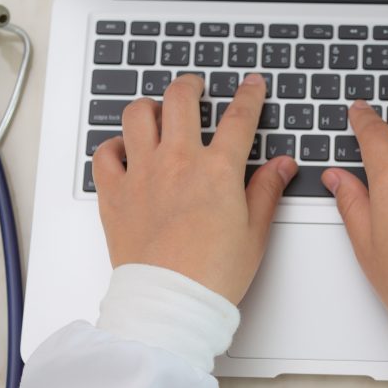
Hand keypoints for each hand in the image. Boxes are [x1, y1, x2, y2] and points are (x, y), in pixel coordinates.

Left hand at [92, 74, 297, 303]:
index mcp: (218, 170)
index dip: (249, 95)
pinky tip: (125, 150)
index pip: (239, 117)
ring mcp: (142, 174)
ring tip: (157, 111)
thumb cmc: (212, 274)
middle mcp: (177, 162)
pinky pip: (105, 153)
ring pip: (137, 114)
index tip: (251, 85)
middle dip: (191, 85)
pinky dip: (114, 145)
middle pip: (181, 100)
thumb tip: (282, 165)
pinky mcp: (114, 193)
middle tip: (196, 87)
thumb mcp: (254, 232)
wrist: (170, 303)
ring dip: (149, 106)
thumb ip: (267, 190)